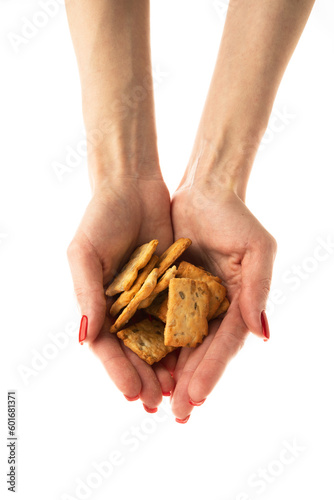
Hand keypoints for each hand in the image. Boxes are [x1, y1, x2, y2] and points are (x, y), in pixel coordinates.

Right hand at [67, 174, 174, 408]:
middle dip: (145, 378)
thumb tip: (84, 339)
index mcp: (98, 304)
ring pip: (157, 340)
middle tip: (160, 404)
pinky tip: (194, 357)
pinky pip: (178, 317)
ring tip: (179, 391)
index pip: (106, 347)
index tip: (133, 393)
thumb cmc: (100, 218)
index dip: (118, 371)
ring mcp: (148, 298)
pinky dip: (184, 338)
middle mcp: (123, 307)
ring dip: (166, 367)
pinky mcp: (171, 286)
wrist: (133, 188)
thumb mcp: (84, 253)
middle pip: (133, 351)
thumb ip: (86, 294)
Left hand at [170, 183, 276, 419]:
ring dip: (171, 373)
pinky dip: (154, 344)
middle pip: (202, 351)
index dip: (213, 369)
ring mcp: (192, 301)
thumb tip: (263, 334)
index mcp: (239, 302)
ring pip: (180, 344)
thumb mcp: (257, 249)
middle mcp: (216, 308)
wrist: (204, 191)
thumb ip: (258, 289)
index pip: (226, 343)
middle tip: (177, 413)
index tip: (198, 396)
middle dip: (191, 382)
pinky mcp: (169, 290)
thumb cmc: (235, 216)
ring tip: (158, 401)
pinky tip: (145, 366)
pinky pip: (161, 321)